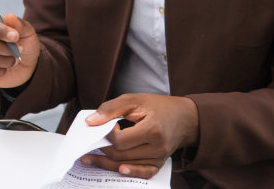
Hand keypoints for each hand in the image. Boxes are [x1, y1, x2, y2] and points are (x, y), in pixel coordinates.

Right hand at [0, 12, 39, 87]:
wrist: (25, 64)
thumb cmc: (23, 44)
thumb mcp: (27, 32)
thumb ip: (19, 24)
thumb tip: (9, 17)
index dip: (1, 31)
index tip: (15, 37)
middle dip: (7, 49)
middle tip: (19, 51)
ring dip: (7, 61)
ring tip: (14, 60)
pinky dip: (0, 72)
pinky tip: (4, 68)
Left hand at [80, 93, 198, 178]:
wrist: (184, 117)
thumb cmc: (158, 106)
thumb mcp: (133, 100)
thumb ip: (110, 109)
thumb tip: (90, 122)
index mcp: (152, 129)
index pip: (120, 140)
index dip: (107, 134)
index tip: (103, 126)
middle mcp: (158, 147)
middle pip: (121, 155)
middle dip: (102, 150)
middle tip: (90, 143)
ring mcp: (160, 158)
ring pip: (127, 165)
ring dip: (107, 162)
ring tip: (90, 157)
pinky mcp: (160, 164)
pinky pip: (142, 173)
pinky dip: (128, 172)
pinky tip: (116, 169)